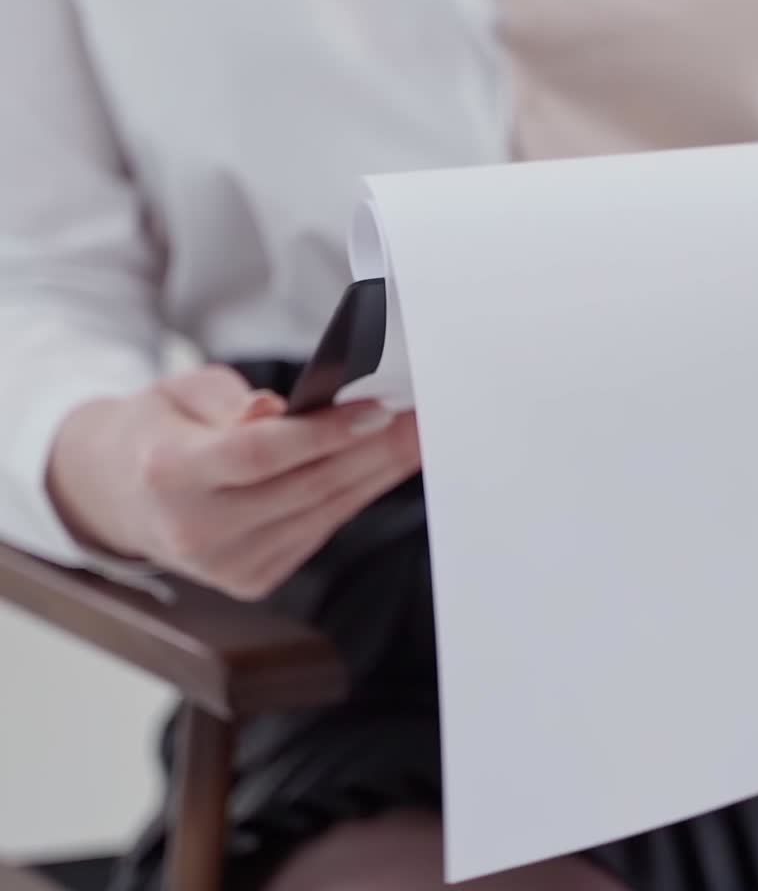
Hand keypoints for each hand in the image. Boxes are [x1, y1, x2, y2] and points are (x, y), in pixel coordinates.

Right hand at [47, 365, 419, 599]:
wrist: (120, 494)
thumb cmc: (160, 429)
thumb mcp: (181, 392)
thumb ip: (230, 401)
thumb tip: (280, 412)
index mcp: (168, 472)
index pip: (258, 455)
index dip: (323, 434)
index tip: (377, 410)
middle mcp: (194, 529)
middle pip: (303, 487)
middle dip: (373, 451)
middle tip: (421, 419)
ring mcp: (224, 565)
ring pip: (322, 512)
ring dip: (378, 474)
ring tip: (418, 439)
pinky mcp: (253, 580)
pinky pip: (320, 531)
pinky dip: (357, 497)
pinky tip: (386, 468)